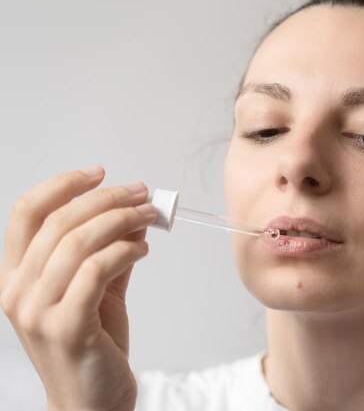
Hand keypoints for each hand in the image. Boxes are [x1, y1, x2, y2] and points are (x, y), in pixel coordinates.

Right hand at [0, 167, 155, 410]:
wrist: (93, 403)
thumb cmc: (93, 345)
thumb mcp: (98, 290)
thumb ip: (109, 251)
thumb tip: (132, 212)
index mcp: (16, 277)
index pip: (27, 213)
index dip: (63, 185)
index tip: (100, 173)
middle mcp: (17, 292)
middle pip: (58, 222)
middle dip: (106, 199)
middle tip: (142, 194)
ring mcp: (38, 312)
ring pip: (78, 242)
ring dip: (122, 221)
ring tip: (149, 218)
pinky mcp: (68, 328)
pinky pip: (97, 270)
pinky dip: (125, 250)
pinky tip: (143, 249)